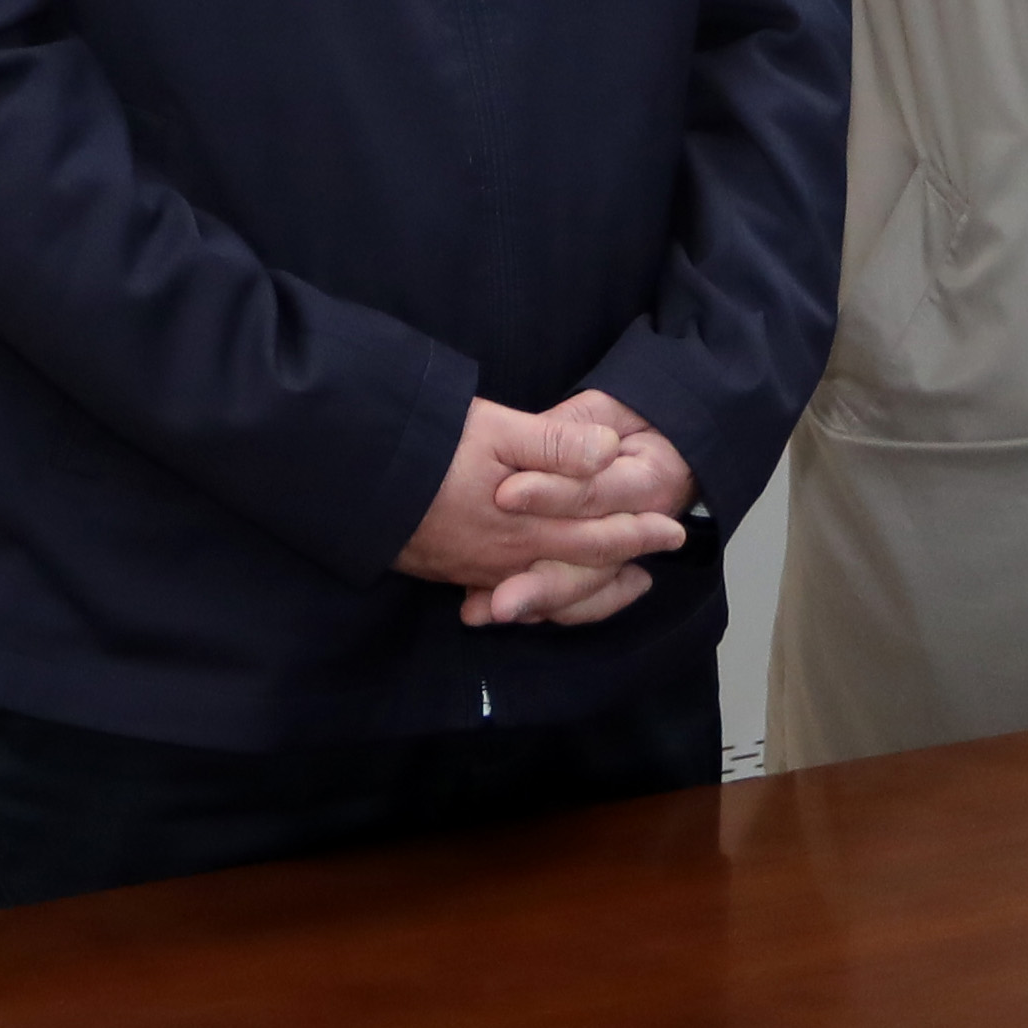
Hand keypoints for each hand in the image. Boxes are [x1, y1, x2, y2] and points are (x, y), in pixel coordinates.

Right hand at [400, 397, 684, 619]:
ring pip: (551, 591)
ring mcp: (479, 571)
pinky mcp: (453, 572)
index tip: (673, 530)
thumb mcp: (495, 430)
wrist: (355, 479)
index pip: (599, 534)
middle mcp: (510, 558)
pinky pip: (511, 595)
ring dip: (591, 588)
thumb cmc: (427, 447)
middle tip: (662, 558)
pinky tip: (546, 592)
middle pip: (581, 569)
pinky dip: (543, 597)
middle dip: (625, 563)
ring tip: (621, 582)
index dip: (638, 532)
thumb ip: (556, 445)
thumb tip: (611, 453)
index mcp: (529, 525)